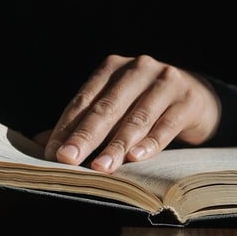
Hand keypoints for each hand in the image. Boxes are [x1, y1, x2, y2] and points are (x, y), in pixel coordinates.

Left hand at [37, 54, 220, 172]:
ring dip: (117, 145)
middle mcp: (138, 68)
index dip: (67, 126)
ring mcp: (165, 82)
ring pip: (136, 118)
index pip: (85, 99)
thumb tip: (40, 144)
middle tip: (68, 160)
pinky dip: (150, 143)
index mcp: (113, 67)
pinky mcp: (187, 100)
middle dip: (86, 136)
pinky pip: (166, 125)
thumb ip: (82, 123)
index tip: (52, 153)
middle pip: (107, 107)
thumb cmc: (145, 104)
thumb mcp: (115, 108)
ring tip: (101, 167)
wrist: (197, 96)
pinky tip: (136, 158)